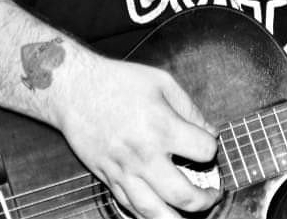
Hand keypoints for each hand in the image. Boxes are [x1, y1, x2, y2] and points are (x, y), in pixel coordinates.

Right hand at [55, 55, 220, 217]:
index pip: (203, 151)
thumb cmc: (118, 81)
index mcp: (162, 127)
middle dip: (205, 200)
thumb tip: (209, 133)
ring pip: (154, 213)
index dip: (212, 148)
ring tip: (192, 214)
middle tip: (212, 194)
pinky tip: (162, 212)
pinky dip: (149, 216)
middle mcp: (144, 155)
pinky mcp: (107, 178)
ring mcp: (123, 171)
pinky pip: (130, 208)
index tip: (208, 144)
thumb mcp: (163, 82)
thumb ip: (190, 109)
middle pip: (183, 195)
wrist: (74, 89)